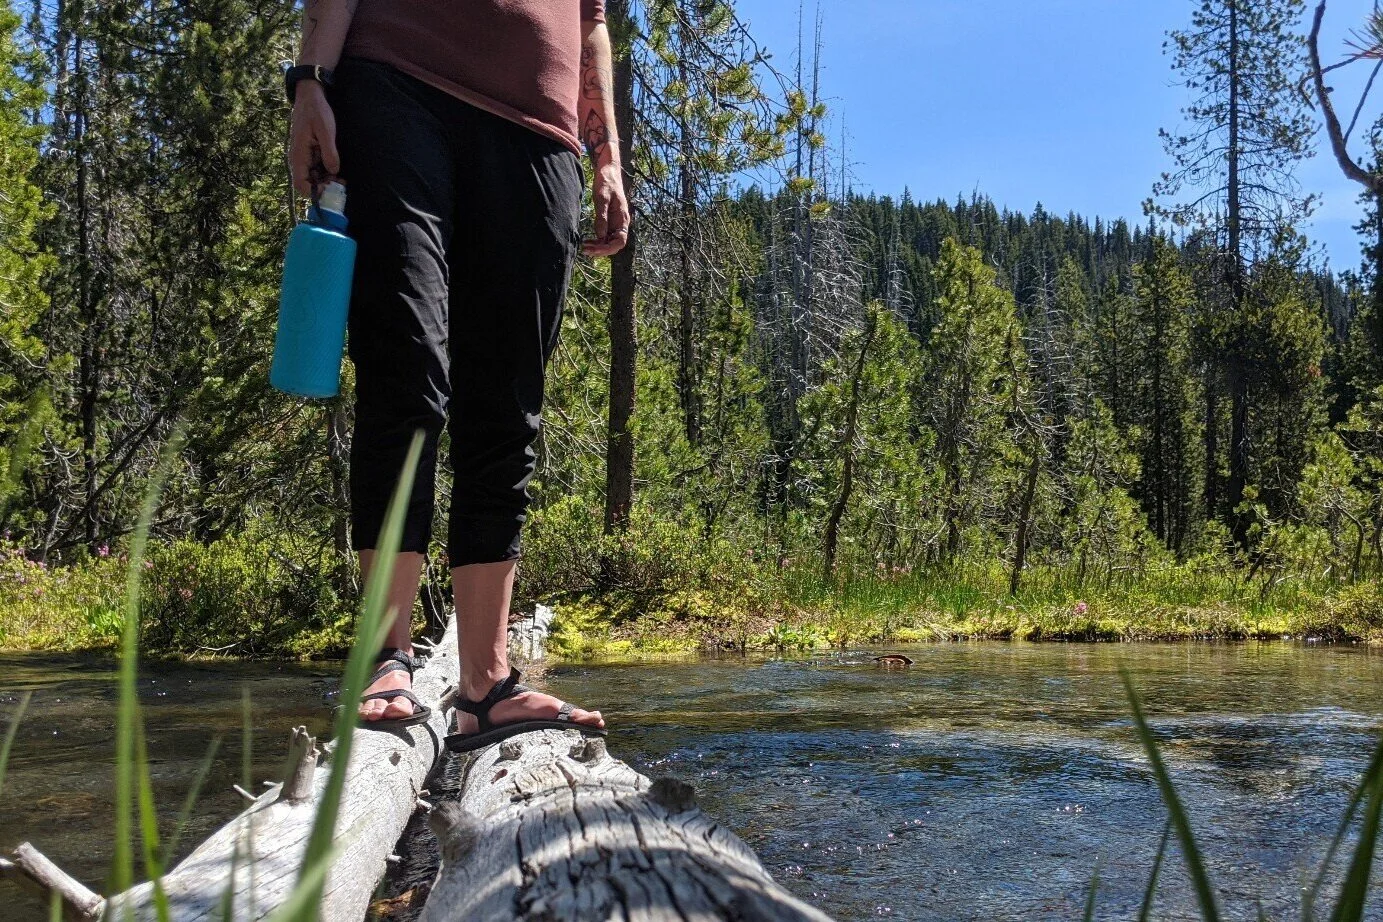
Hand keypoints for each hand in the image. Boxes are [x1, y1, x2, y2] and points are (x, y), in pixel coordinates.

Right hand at [289, 81, 338, 198]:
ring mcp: (305, 158)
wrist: (310, 96)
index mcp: (298, 155)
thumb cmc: (316, 110)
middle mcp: (299, 160)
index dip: (315, 192)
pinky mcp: (311, 154)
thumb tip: (334, 171)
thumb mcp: (325, 130)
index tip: (331, 188)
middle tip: (341, 184)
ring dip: (327, 182)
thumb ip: (329, 152)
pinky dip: (327, 173)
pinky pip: (317, 170)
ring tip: (342, 179)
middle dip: (324, 188)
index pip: (301, 185)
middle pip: (308, 185)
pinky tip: (338, 170)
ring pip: (314, 179)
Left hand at [583, 160, 629, 257]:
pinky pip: (604, 235)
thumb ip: (602, 217)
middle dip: (600, 250)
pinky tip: (587, 241)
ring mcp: (615, 222)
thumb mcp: (602, 198)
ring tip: (584, 247)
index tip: (594, 249)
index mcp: (623, 219)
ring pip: (609, 241)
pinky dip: (597, 240)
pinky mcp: (609, 220)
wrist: (608, 171)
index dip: (607, 249)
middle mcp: (620, 223)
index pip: (620, 242)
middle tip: (585, 250)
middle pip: (614, 245)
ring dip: (598, 247)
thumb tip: (600, 236)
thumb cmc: (607, 182)